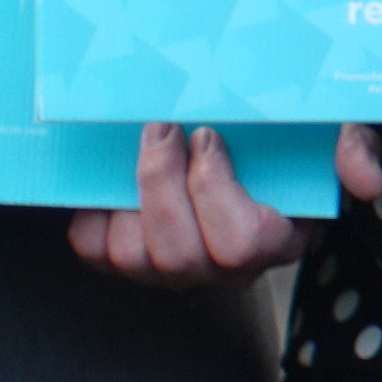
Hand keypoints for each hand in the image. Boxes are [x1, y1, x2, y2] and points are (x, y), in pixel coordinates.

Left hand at [66, 125, 311, 286]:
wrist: (239, 175)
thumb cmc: (271, 154)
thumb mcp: (289, 146)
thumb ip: (288, 135)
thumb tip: (257, 106)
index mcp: (277, 244)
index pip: (244, 243)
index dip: (214, 186)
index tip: (205, 135)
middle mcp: (224, 273)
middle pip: (179, 253)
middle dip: (161, 179)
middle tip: (163, 128)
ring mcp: (174, 276)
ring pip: (132, 255)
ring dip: (127, 192)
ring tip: (140, 143)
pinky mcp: (129, 267)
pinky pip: (95, 246)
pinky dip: (93, 208)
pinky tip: (113, 174)